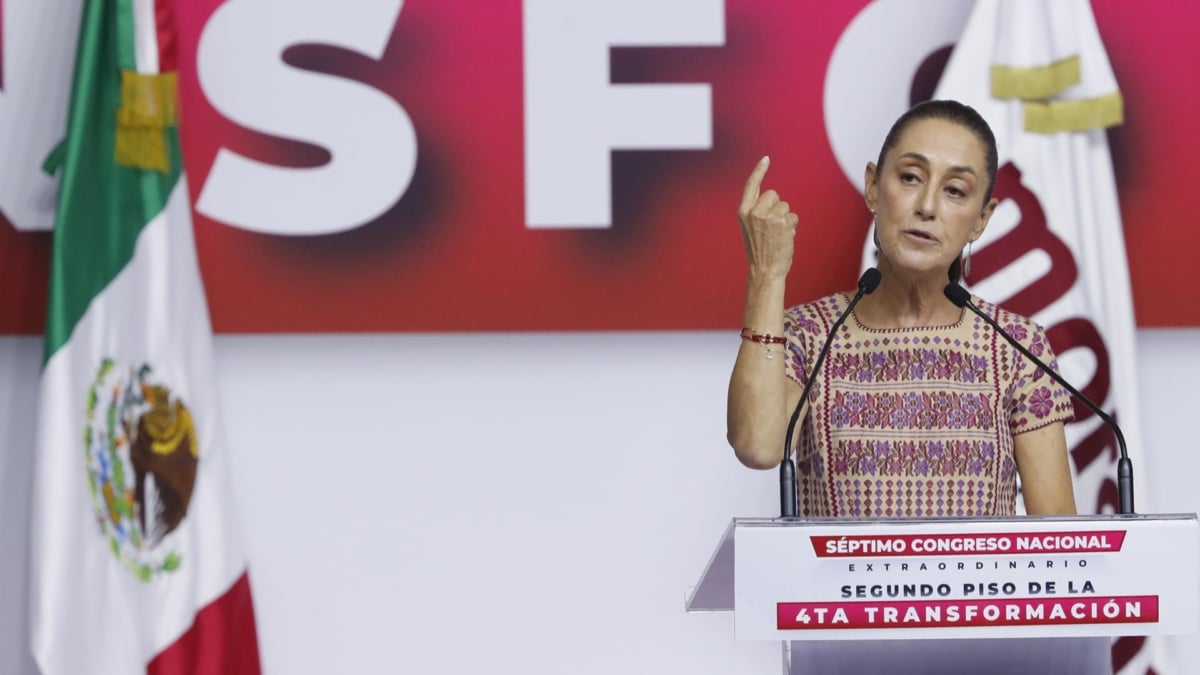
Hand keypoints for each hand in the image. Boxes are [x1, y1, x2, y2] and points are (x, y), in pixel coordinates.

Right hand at [737, 156, 798, 279]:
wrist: (764, 270)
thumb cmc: (759, 250)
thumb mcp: (749, 228)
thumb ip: (757, 212)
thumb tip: (773, 199)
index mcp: (743, 212)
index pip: (751, 185)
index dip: (759, 171)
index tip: (766, 159)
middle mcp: (755, 212)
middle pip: (774, 195)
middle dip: (777, 206)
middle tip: (772, 227)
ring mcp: (769, 217)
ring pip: (785, 206)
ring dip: (786, 219)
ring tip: (778, 235)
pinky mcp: (783, 223)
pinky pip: (793, 216)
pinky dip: (792, 226)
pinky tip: (784, 238)